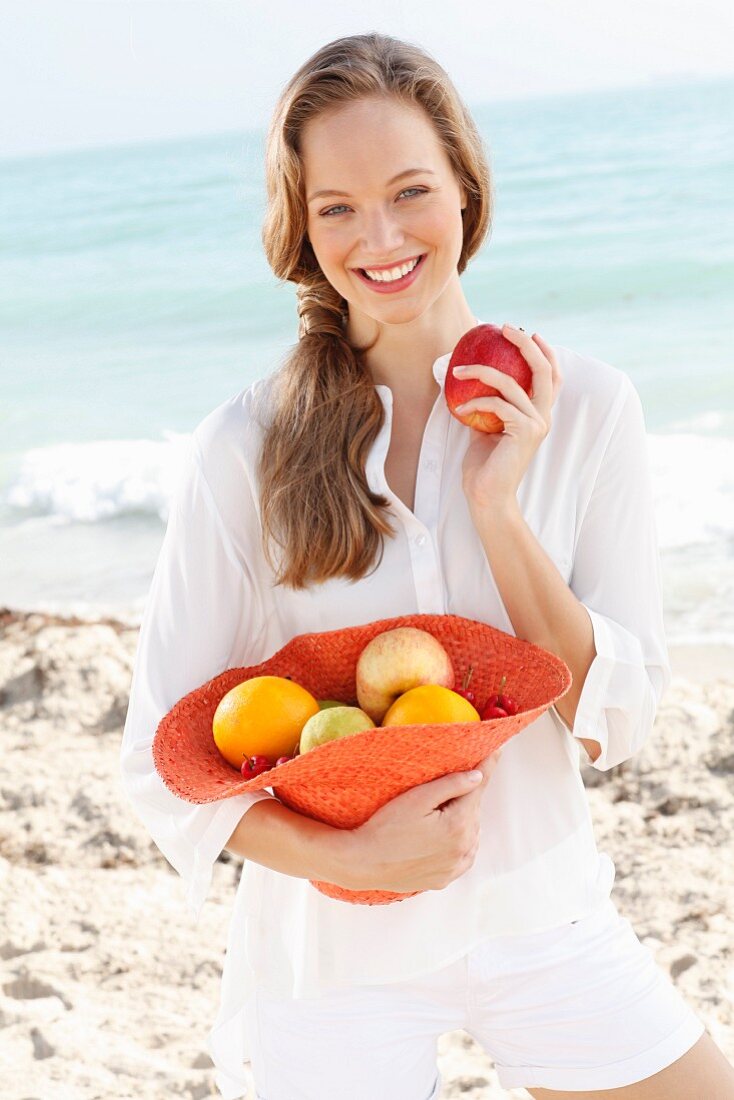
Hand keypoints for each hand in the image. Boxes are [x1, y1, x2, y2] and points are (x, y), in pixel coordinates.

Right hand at [344, 749, 502, 893]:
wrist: (363, 863)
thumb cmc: (385, 827)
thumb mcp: (416, 798)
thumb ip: (451, 785)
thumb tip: (478, 775)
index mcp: (458, 825)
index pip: (478, 788)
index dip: (487, 766)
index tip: (498, 748)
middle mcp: (463, 849)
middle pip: (473, 811)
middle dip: (466, 795)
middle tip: (447, 785)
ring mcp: (455, 867)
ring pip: (470, 833)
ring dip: (463, 820)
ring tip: (439, 813)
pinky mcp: (445, 879)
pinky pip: (462, 855)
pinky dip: (459, 842)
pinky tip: (441, 836)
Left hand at [458, 325, 562, 512]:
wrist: (486, 496)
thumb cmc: (484, 466)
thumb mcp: (485, 428)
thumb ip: (488, 406)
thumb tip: (468, 381)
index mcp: (537, 414)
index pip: (551, 376)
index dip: (544, 352)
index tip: (527, 332)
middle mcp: (543, 416)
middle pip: (545, 370)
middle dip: (526, 344)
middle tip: (505, 328)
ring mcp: (536, 424)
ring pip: (513, 384)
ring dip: (481, 372)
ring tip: (458, 370)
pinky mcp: (524, 432)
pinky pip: (497, 405)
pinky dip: (475, 403)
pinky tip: (459, 410)